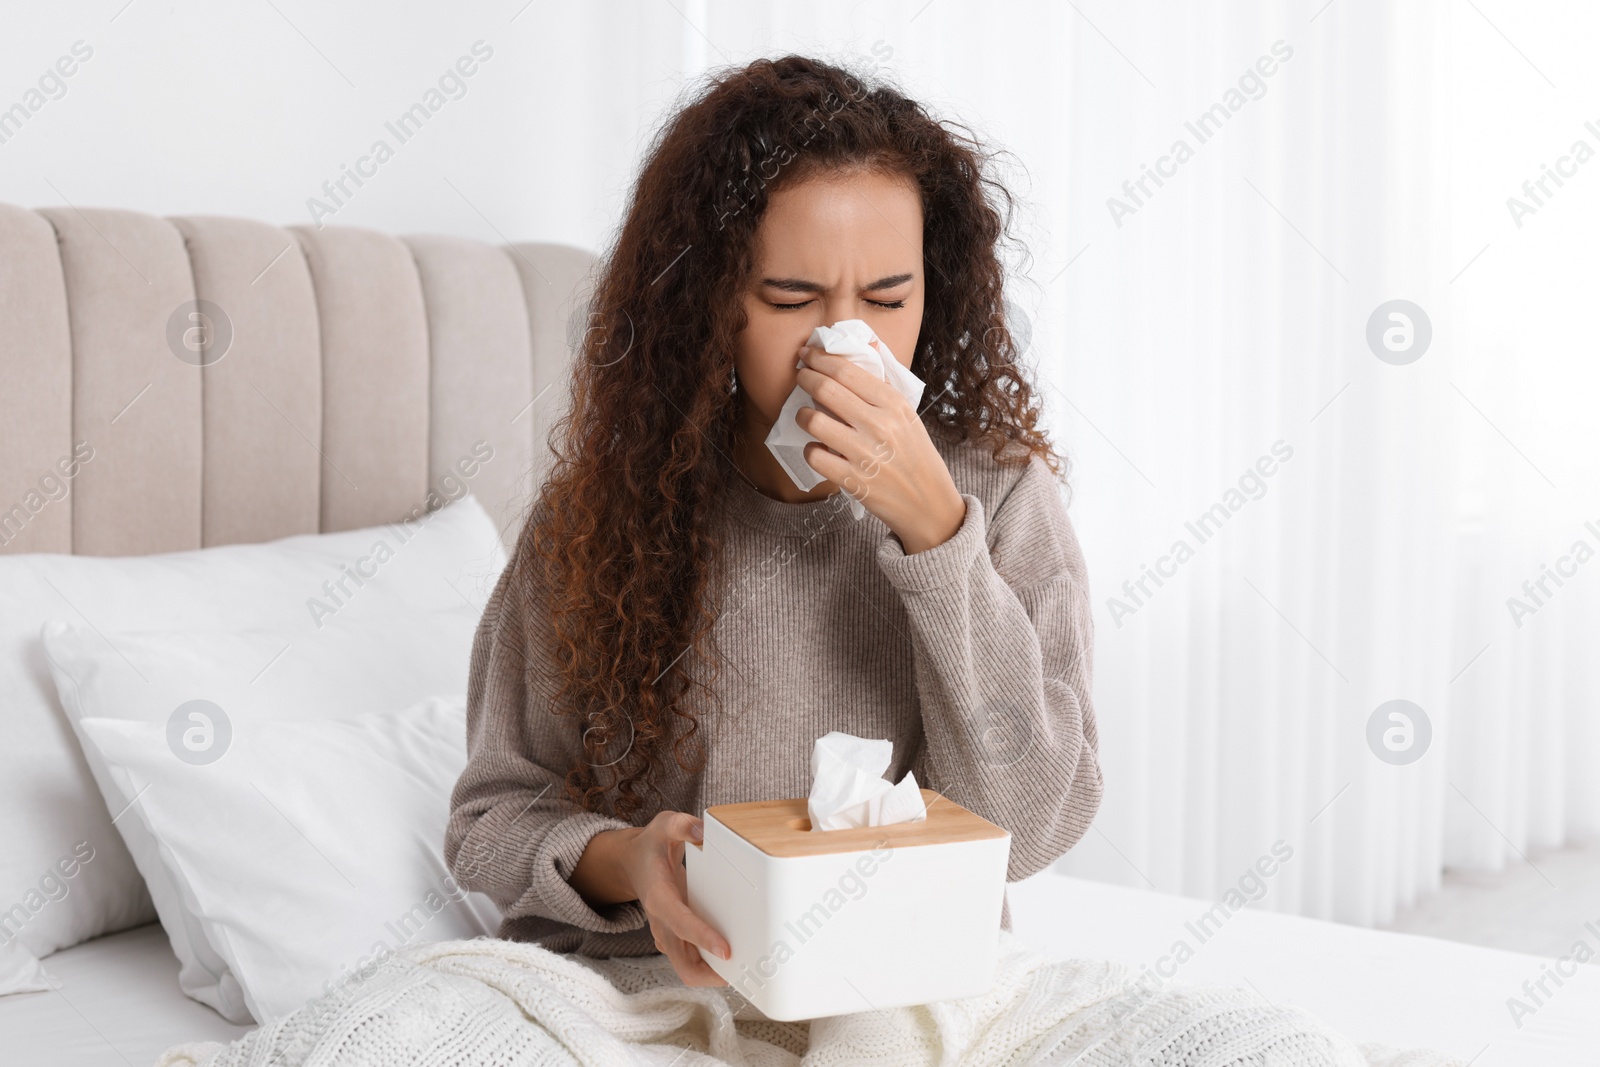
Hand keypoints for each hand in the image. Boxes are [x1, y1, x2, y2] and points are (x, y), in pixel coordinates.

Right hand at [617, 812, 730, 986]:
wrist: (632, 862)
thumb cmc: (651, 846)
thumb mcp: (663, 826)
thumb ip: (682, 826)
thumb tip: (702, 831)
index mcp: (658, 898)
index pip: (680, 924)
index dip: (702, 938)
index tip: (726, 950)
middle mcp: (662, 923)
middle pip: (683, 965)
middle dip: (710, 975)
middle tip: (744, 970)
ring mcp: (668, 934)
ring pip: (689, 969)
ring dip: (714, 975)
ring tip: (747, 969)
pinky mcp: (676, 938)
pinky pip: (693, 961)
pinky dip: (711, 966)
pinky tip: (735, 960)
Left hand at [793, 345, 966, 552]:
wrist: (929, 504)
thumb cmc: (915, 455)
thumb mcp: (908, 415)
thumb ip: (884, 381)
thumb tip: (867, 341)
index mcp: (894, 404)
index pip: (846, 370)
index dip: (819, 358)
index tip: (808, 354)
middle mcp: (880, 425)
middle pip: (826, 389)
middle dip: (805, 377)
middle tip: (800, 376)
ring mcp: (865, 454)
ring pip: (814, 422)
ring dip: (802, 415)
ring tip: (805, 415)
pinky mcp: (853, 481)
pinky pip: (815, 456)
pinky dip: (811, 450)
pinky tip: (818, 448)